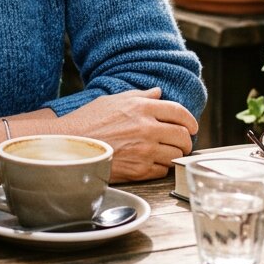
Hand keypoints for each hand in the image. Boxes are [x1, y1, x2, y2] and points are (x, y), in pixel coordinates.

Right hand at [61, 88, 197, 182]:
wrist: (71, 145)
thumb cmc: (89, 121)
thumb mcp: (113, 100)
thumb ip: (140, 96)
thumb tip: (158, 93)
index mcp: (141, 107)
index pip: (180, 112)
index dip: (190, 121)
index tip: (191, 127)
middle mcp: (146, 128)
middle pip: (183, 136)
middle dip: (186, 140)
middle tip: (180, 142)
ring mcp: (144, 150)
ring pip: (176, 155)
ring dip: (174, 154)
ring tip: (165, 153)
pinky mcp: (140, 170)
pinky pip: (163, 170)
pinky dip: (161, 167)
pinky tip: (150, 162)